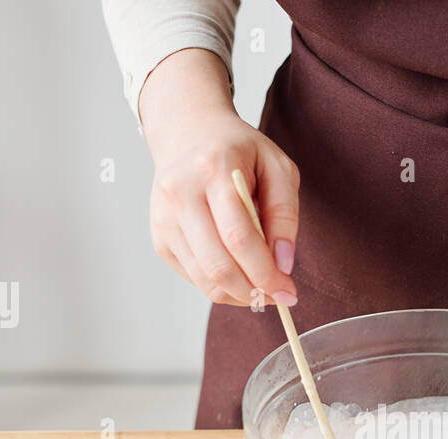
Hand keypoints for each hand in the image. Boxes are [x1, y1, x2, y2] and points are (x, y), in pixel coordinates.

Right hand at [141, 50, 299, 306]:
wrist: (189, 133)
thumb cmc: (239, 152)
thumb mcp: (277, 168)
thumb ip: (285, 214)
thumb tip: (283, 265)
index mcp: (213, 169)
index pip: (239, 237)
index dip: (266, 273)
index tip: (288, 292)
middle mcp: (180, 193)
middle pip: (218, 264)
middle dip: (253, 291)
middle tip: (277, 296)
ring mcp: (164, 218)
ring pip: (204, 278)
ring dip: (237, 294)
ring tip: (261, 287)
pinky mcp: (159, 238)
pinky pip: (194, 277)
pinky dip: (220, 284)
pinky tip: (237, 270)